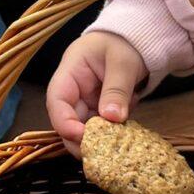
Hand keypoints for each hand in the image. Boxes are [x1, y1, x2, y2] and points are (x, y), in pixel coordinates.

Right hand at [47, 31, 148, 150]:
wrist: (136, 39)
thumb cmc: (125, 42)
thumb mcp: (123, 62)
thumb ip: (117, 89)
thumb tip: (112, 118)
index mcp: (71, 72)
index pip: (57, 101)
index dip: (64, 122)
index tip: (82, 136)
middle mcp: (74, 90)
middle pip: (67, 120)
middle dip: (81, 140)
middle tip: (100, 154)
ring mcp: (86, 101)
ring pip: (84, 128)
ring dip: (99, 140)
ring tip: (117, 145)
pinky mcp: (99, 110)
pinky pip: (100, 128)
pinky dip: (111, 134)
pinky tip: (126, 134)